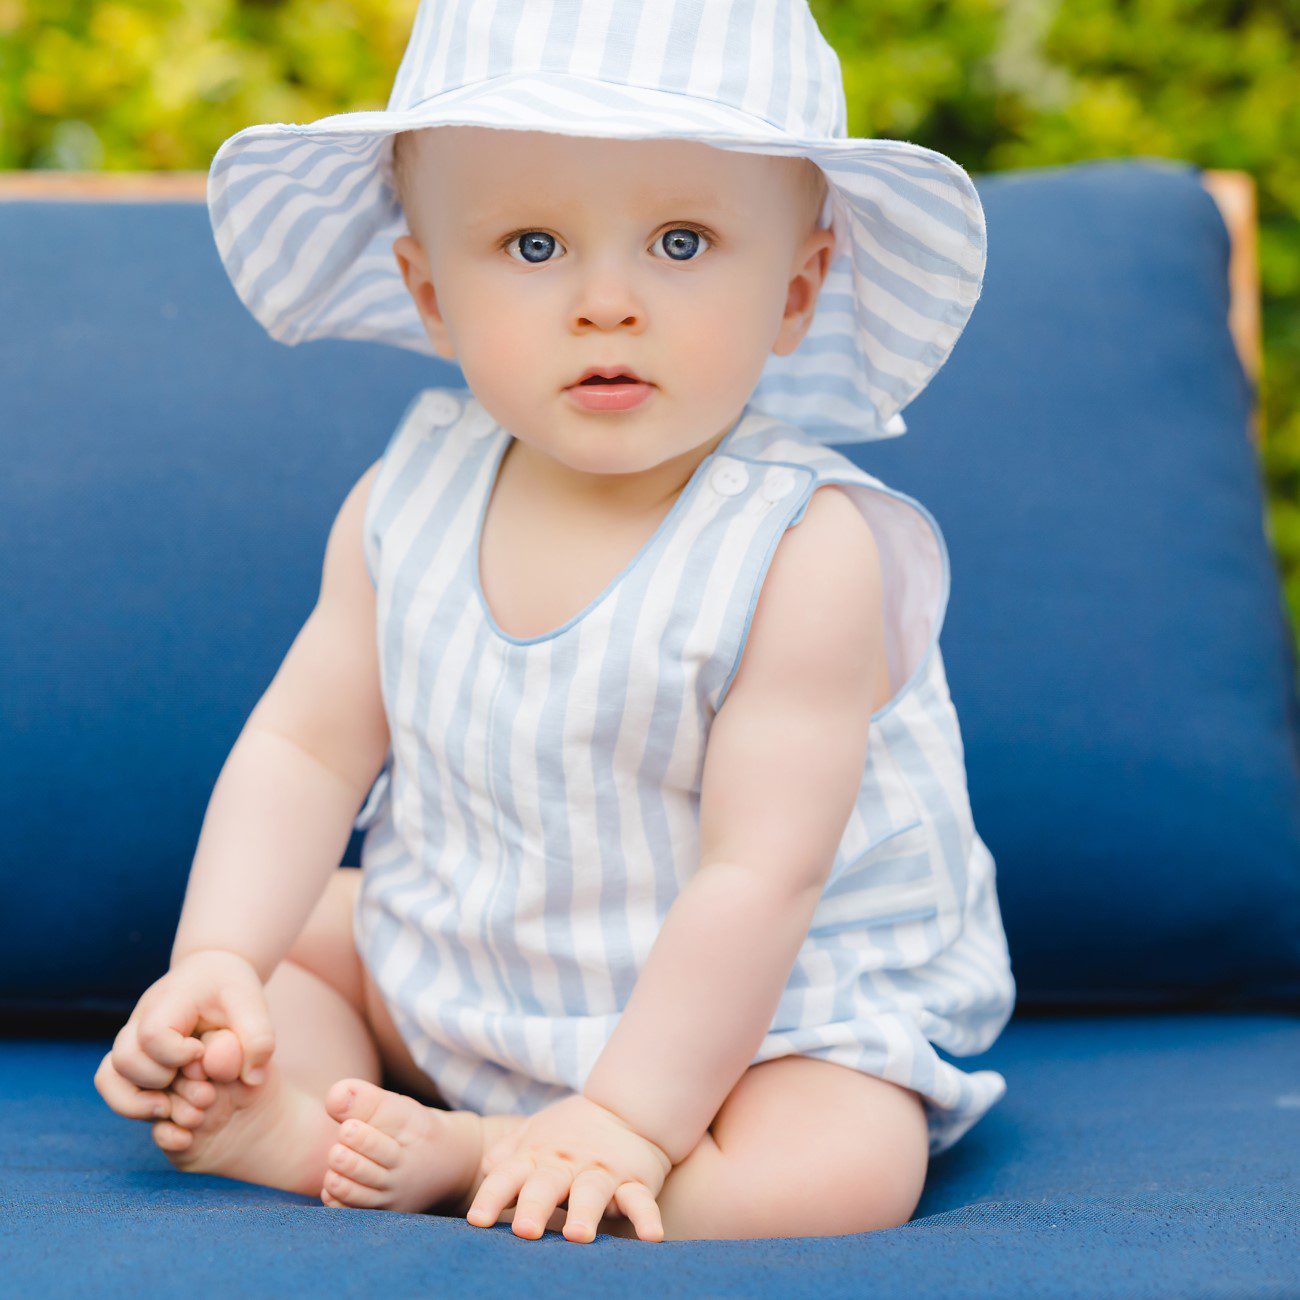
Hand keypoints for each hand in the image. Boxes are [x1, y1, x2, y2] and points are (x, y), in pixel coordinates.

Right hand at [93, 949, 275, 1122]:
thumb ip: (258, 1036)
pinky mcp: (133, 1057)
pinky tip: (166, 1109)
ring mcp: (132, 1039)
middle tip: (195, 1083)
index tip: (202, 1052)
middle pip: (125, 1060)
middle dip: (160, 1080)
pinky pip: (111, 1084)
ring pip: (109, 1077)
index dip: (176, 1054)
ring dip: (137, 1102)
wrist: (210, 973)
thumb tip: (252, 1079)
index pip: (154, 1034)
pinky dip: (130, 1104)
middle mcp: (141, 1020)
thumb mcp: (252, 1002)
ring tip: (170, 1107)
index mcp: (170, 1001)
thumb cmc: (230, 987)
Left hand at [466, 1093, 672, 1242]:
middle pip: (546, 1185)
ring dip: (584, 1213)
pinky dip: (647, 1218)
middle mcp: (566, 1164)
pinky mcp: (635, 1180)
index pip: (508, 1176)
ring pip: (591, 1192)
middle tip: (524, 1231)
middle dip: (535, 1206)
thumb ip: (508, 1152)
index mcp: (538, 1156)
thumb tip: (486, 1168)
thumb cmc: (571, 1132)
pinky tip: (651, 1237)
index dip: (492, 1196)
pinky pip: (641, 1200)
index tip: (477, 1221)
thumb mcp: (535, 1133)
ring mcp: (601, 1172)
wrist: (628, 1106)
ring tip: (577, 1236)